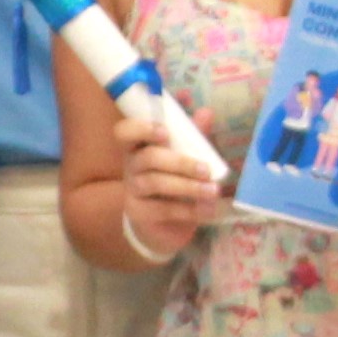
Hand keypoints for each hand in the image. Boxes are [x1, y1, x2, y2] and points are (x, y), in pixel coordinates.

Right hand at [111, 96, 217, 261]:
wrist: (164, 224)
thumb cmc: (174, 180)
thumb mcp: (185, 156)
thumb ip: (193, 136)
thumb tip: (206, 112)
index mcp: (139, 146)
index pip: (124, 132)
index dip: (141, 129)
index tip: (165, 132)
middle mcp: (131, 166)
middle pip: (148, 158)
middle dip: (181, 163)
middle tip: (207, 170)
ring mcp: (132, 190)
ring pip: (156, 183)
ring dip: (188, 186)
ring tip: (213, 191)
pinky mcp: (138, 213)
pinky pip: (162, 209)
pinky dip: (188, 210)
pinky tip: (208, 210)